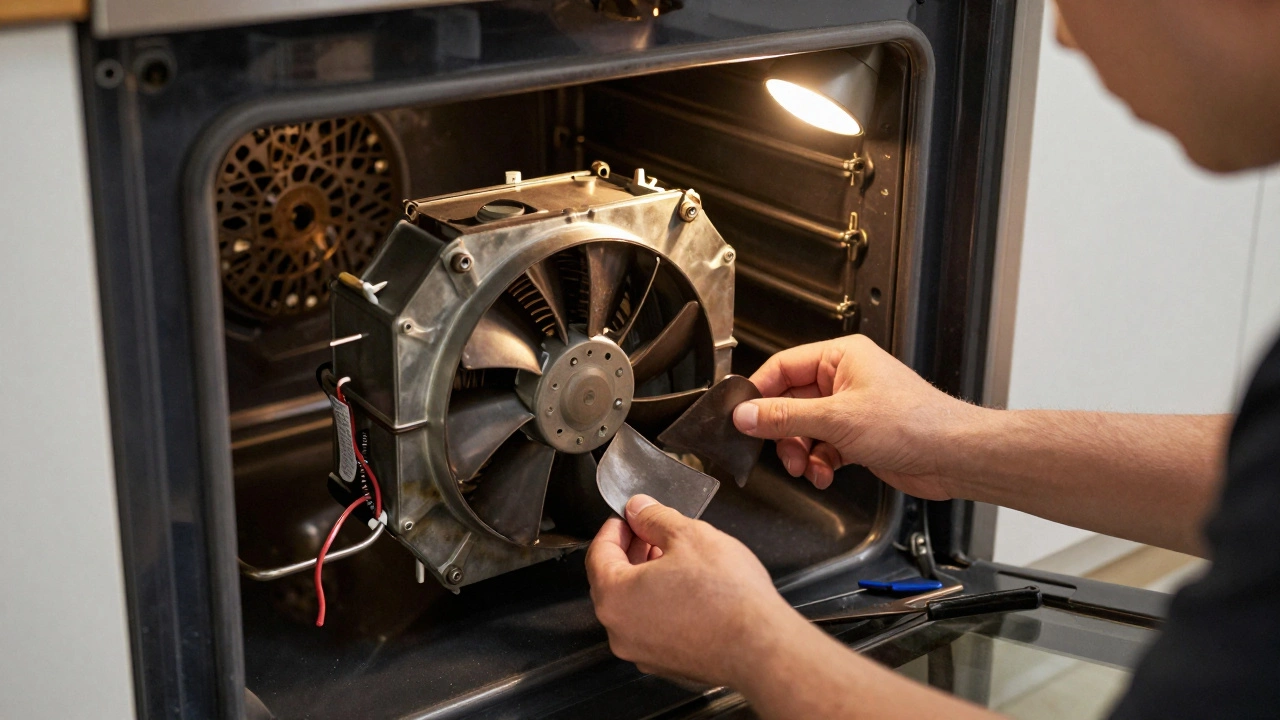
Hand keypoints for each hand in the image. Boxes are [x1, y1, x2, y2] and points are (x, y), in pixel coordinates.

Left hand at [585, 495, 797, 686]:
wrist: (762, 648)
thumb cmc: (726, 597)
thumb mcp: (688, 535)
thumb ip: (654, 518)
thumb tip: (639, 509)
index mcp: (615, 597)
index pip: (598, 553)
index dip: (614, 528)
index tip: (629, 516)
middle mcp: (620, 631)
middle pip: (612, 581)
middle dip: (631, 551)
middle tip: (651, 531)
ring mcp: (643, 653)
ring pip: (633, 606)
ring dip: (646, 578)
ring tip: (675, 557)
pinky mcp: (667, 664)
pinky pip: (653, 627)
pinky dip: (662, 605)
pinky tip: (688, 588)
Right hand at [732, 334, 986, 498]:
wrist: (952, 456)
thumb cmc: (914, 423)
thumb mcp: (836, 419)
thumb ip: (784, 418)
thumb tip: (746, 414)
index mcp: (840, 357)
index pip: (782, 367)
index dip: (759, 393)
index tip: (742, 417)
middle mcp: (845, 378)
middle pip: (791, 402)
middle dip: (783, 432)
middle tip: (781, 451)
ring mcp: (852, 408)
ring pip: (805, 428)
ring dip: (801, 452)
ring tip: (806, 468)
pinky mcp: (858, 435)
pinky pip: (823, 446)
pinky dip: (820, 463)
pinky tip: (825, 474)